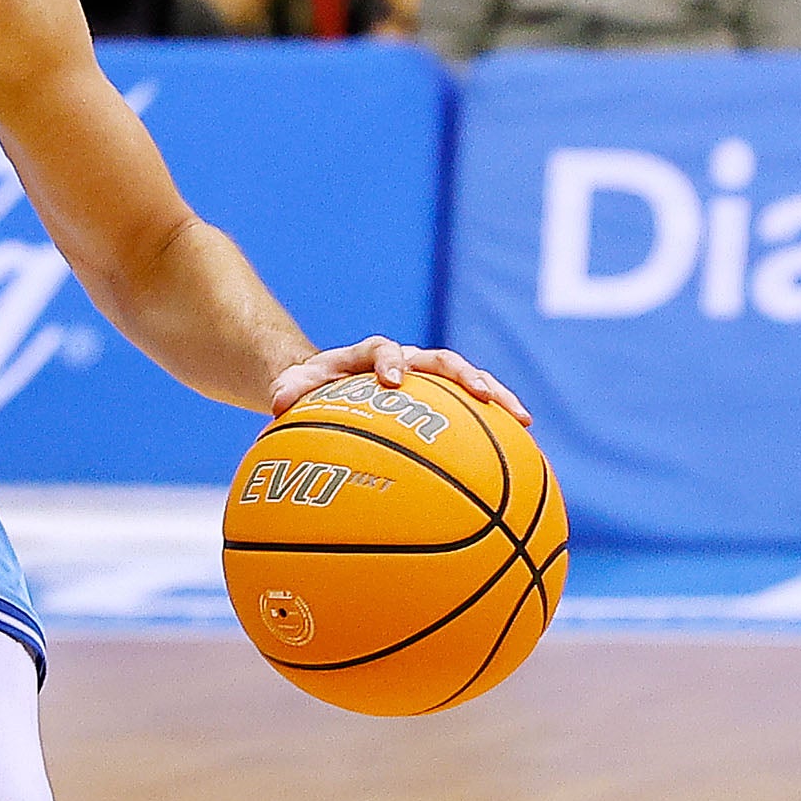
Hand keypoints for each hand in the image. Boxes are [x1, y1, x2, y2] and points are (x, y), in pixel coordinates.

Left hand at [270, 338, 528, 427]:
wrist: (325, 385)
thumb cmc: (309, 389)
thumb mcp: (294, 388)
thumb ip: (287, 391)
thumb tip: (277, 404)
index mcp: (368, 355)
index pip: (382, 350)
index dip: (390, 361)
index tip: (393, 380)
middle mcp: (404, 361)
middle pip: (441, 360)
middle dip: (463, 374)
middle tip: (482, 395)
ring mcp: (427, 379)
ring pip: (467, 381)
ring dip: (496, 396)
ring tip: (523, 421)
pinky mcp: (440, 398)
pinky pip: (471, 409)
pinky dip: (493, 424)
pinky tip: (519, 450)